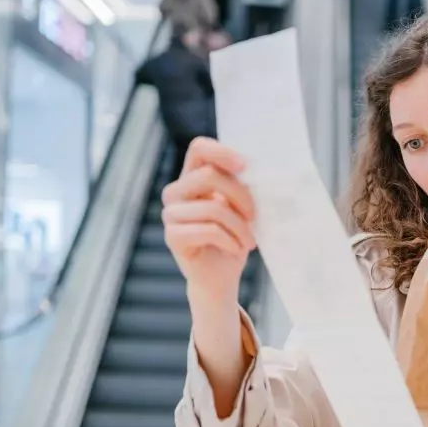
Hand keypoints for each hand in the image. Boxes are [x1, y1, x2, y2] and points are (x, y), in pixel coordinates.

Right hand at [162, 137, 256, 298]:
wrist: (220, 278)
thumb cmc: (233, 239)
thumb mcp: (240, 208)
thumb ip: (240, 186)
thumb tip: (257, 168)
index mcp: (191, 178)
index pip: (199, 148)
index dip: (222, 152)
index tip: (246, 166)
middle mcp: (175, 192)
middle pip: (209, 175)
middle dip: (241, 196)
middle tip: (254, 217)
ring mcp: (170, 214)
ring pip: (213, 207)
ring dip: (239, 226)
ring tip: (248, 240)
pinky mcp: (172, 236)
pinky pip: (209, 230)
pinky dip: (230, 240)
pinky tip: (235, 249)